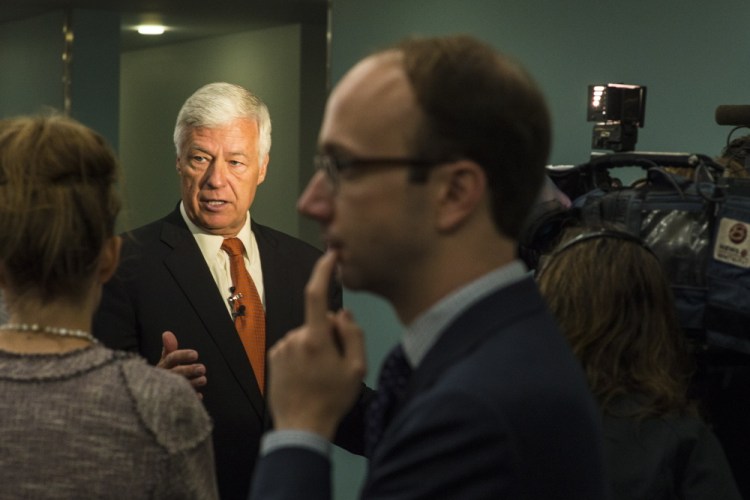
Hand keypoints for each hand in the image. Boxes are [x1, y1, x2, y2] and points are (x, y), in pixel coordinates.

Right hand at [157, 330, 206, 397]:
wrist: (150, 396)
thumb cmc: (163, 374)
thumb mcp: (165, 361)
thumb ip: (169, 348)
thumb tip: (167, 333)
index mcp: (162, 366)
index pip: (171, 358)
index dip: (183, 356)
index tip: (196, 354)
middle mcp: (163, 378)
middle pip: (176, 373)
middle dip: (189, 370)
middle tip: (202, 368)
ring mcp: (166, 391)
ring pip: (179, 386)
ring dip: (192, 383)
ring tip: (203, 379)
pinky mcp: (169, 402)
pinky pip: (180, 401)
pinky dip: (190, 398)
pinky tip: (199, 395)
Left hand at [267, 250, 366, 438]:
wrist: (301, 426)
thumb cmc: (332, 399)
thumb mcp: (356, 369)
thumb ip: (353, 335)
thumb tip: (343, 313)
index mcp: (315, 338)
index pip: (316, 295)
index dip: (323, 271)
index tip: (330, 255)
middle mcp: (294, 338)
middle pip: (317, 322)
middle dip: (329, 334)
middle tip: (336, 364)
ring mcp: (281, 348)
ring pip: (306, 335)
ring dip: (315, 347)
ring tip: (320, 375)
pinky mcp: (273, 357)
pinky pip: (294, 347)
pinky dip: (302, 355)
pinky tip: (306, 377)